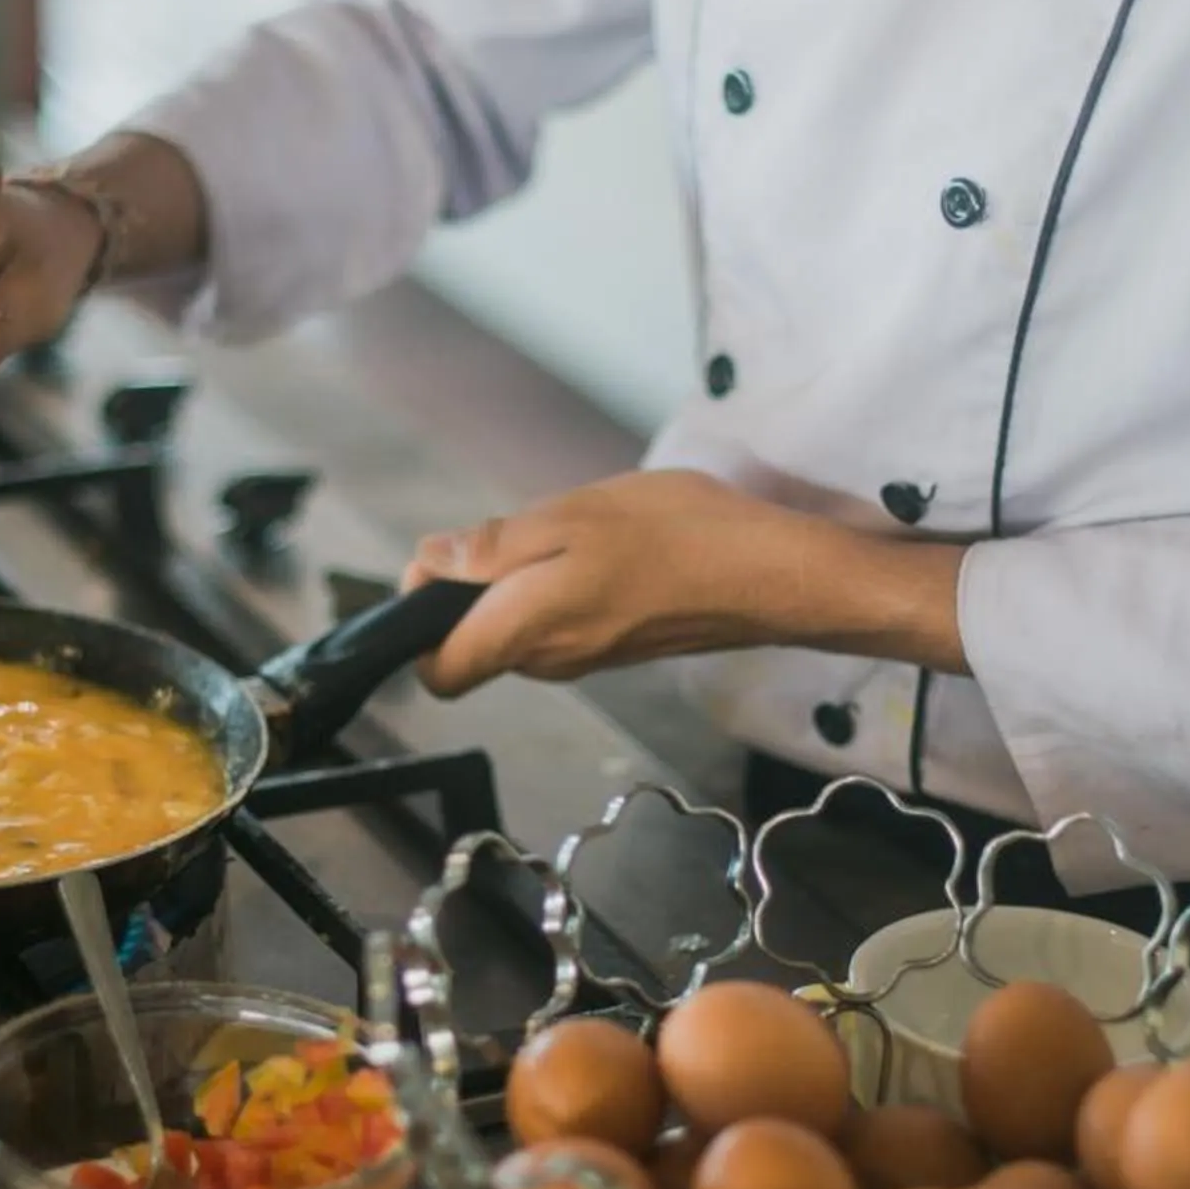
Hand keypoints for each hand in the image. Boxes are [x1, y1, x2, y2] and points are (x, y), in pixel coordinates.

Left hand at [399, 472, 810, 695]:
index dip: (419, 618)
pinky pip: (558, 622)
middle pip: (473, 643)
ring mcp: (584, 658)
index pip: (438, 670)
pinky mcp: (615, 646)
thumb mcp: (572, 517)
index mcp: (525, 632)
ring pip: (517, 627)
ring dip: (521, 580)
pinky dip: (559, 585)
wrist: (770, 575)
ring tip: (569, 534)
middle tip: (518, 531)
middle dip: (473, 588)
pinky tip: (602, 548)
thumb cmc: (677, 537)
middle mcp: (548, 660)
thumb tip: (431, 564)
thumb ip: (494, 548)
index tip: (443, 565)